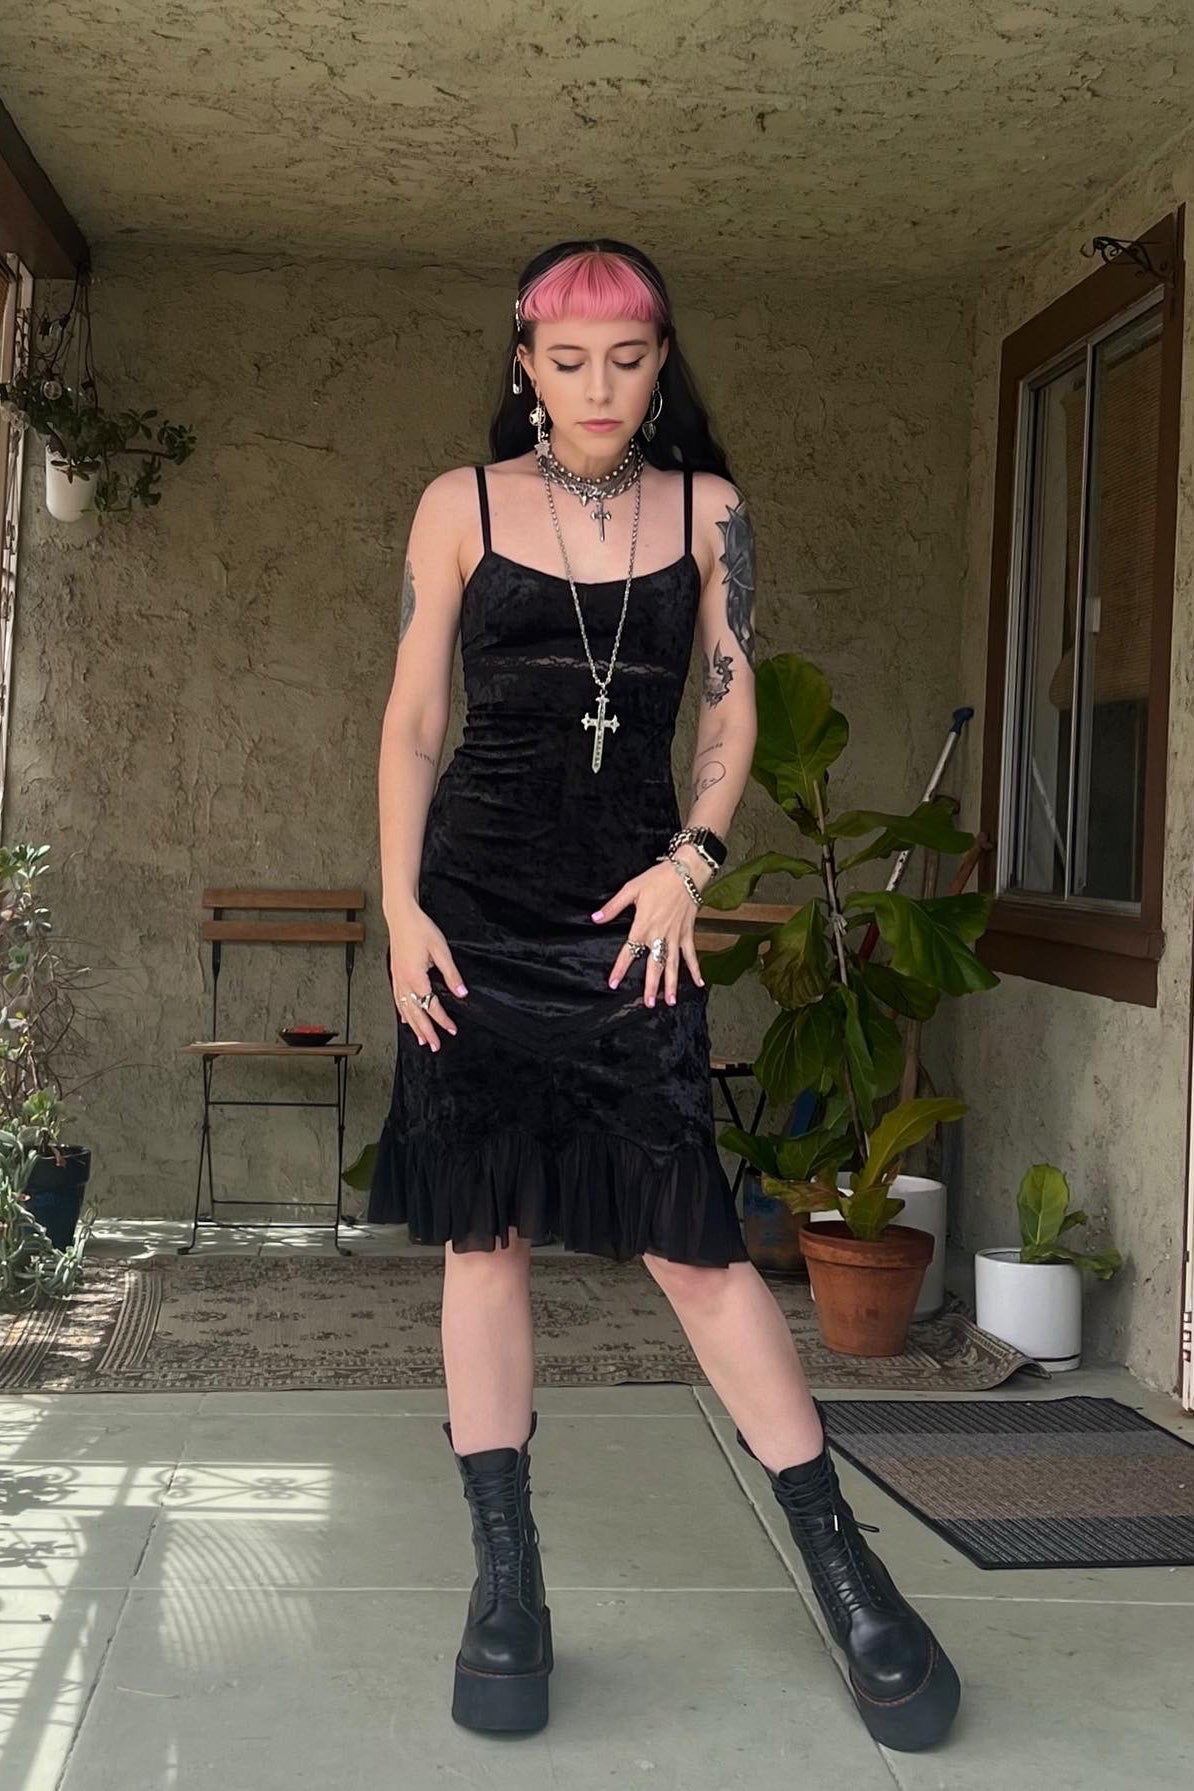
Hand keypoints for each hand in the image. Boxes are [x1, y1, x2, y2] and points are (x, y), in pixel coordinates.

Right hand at [386, 903, 467, 1051]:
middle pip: (415, 1013)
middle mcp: (404, 982)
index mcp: (416, 977)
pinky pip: (397, 999)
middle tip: (434, 1046)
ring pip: (404, 1009)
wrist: (401, 916)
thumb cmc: (420, 929)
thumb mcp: (441, 950)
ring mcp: (397, 979)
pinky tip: (405, 1019)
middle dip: (426, 1031)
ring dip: (413, 1026)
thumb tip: (462, 992)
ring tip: (421, 1039)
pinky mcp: (395, 974)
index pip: (431, 1005)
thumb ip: (452, 974)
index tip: (452, 1029)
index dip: (442, 1019)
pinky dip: (402, 1012)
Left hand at [591, 853, 709, 1006]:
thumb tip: (595, 919)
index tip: (613, 983)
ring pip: (673, 964)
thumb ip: (613, 907)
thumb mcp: (631, 889)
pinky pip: (691, 954)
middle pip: (655, 965)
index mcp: (643, 925)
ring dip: (672, 984)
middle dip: (652, 985)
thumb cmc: (658, 879)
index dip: (620, 968)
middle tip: (648, 1004)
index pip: (629, 951)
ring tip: (670, 1002)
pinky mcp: (688, 933)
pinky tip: (699, 983)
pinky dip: (695, 969)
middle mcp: (660, 935)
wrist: (686, 872)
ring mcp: (676, 936)